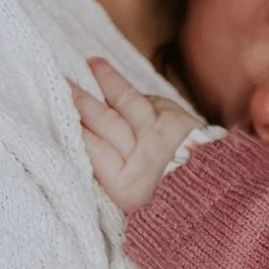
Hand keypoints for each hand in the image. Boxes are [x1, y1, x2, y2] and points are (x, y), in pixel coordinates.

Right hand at [72, 56, 199, 211]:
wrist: (211, 200)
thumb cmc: (164, 204)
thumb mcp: (132, 204)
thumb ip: (110, 177)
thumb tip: (86, 142)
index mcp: (126, 189)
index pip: (93, 149)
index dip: (74, 128)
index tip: (57, 111)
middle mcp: (144, 157)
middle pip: (105, 120)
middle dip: (80, 100)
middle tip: (62, 83)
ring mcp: (164, 134)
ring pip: (128, 100)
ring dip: (108, 80)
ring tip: (92, 64)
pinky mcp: (180, 119)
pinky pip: (152, 101)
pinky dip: (136, 93)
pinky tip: (122, 84)